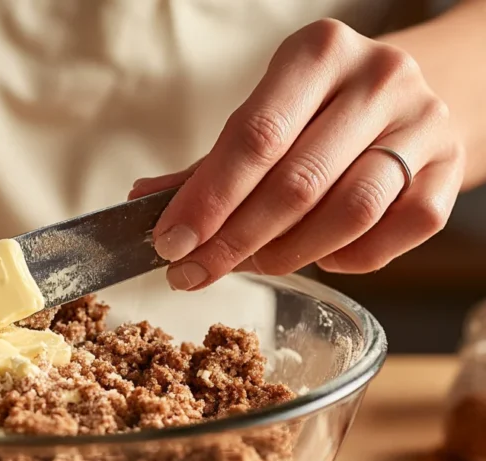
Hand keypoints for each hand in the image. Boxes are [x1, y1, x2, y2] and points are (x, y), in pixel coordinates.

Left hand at [129, 19, 464, 289]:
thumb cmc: (322, 111)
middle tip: (193, 272)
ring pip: (350, 212)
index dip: (208, 200)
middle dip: (234, 241)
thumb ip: (208, 164)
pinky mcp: (452, 168)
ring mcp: (424, 123)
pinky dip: (349, 258)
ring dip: (289, 254)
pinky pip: (395, 233)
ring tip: (253, 265)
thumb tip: (142, 202)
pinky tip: (320, 256)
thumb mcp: (265, 115)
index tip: (170, 243)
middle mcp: (379, 78)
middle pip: (298, 182)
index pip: (255, 137)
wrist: (422, 90)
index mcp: (318, 53)